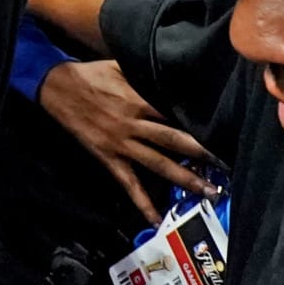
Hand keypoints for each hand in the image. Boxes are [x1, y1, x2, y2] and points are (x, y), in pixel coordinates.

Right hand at [36, 59, 220, 225]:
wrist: (57, 88)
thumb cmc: (92, 74)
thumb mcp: (120, 65)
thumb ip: (146, 72)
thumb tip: (173, 70)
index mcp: (138, 100)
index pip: (176, 114)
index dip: (200, 123)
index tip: (224, 131)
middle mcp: (134, 124)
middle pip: (174, 140)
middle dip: (202, 154)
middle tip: (227, 166)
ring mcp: (122, 144)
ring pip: (159, 164)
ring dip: (184, 179)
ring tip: (208, 192)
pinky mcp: (110, 159)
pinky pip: (129, 185)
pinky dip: (143, 203)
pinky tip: (156, 218)